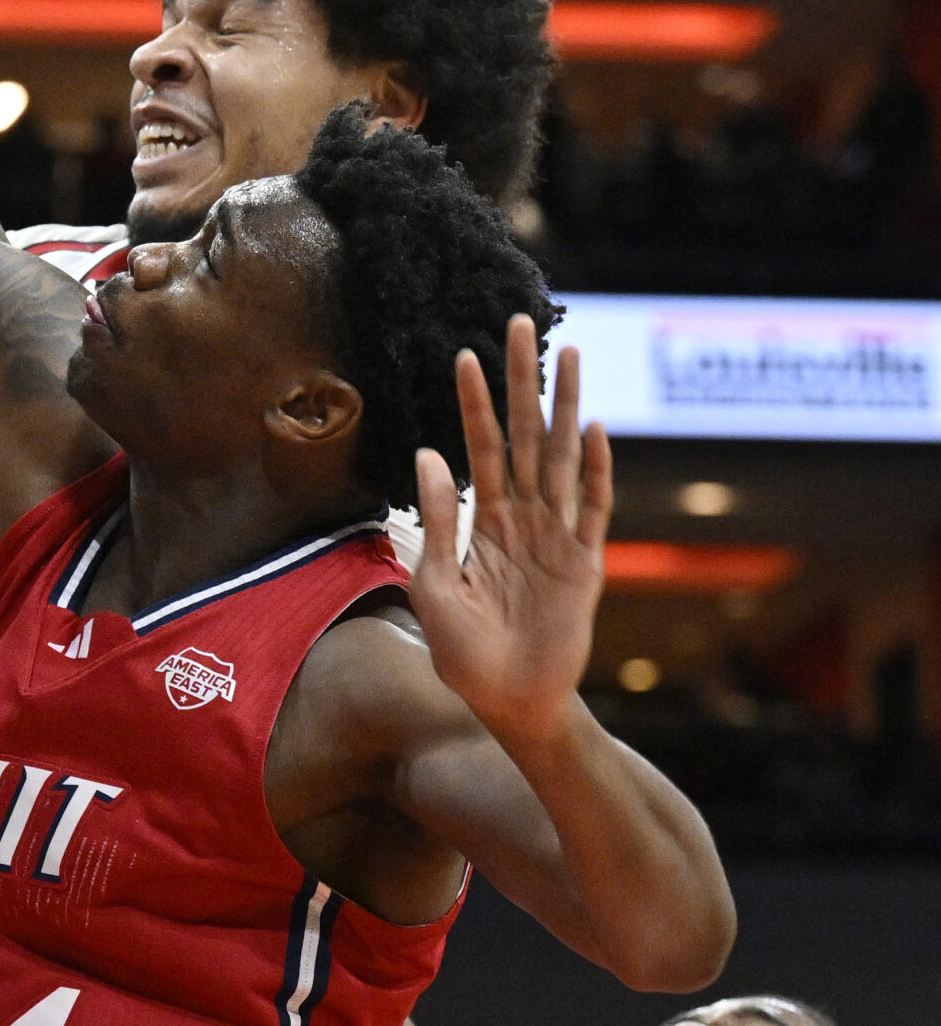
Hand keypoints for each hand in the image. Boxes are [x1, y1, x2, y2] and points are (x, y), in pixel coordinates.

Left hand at [408, 315, 612, 748]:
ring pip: (564, 456)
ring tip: (569, 355)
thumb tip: (429, 453)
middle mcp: (524, 516)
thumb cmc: (464, 651)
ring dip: (566, 406)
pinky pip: (592, 508)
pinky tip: (594, 429)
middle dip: (523, 381)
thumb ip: (438, 519)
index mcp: (484, 521)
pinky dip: (596, 469)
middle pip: (525, 434)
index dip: (473, 402)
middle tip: (521, 323)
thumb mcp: (433, 583)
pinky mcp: (586, 562)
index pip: (479, 446)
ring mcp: (557, 535)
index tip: (465, 353)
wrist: (508, 702)